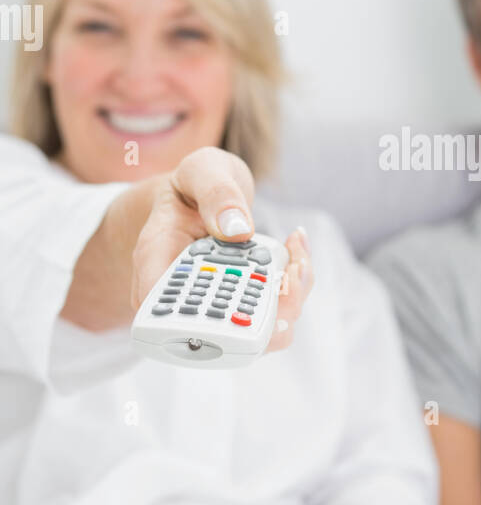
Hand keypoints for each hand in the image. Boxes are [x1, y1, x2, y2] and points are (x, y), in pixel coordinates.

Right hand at [131, 145, 313, 353]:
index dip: (203, 322)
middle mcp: (182, 295)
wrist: (197, 198)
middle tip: (294, 268)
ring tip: (299, 257)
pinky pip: (273, 313)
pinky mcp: (240, 305)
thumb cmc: (193, 185)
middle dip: (268, 312)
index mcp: (156, 263)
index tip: (248, 297)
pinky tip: (297, 248)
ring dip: (290, 301)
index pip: (164, 313)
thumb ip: (216, 193)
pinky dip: (294, 287)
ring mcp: (213, 305)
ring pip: (256, 333)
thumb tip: (236, 230)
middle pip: (220, 334)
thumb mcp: (202, 170)